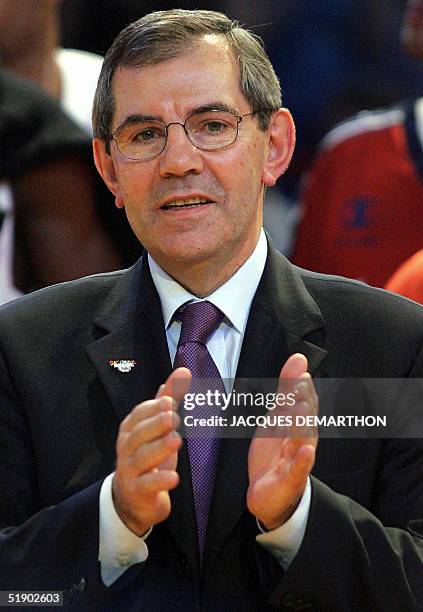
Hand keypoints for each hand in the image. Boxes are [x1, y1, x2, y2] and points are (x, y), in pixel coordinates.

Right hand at [112, 367, 190, 535]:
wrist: (133, 499)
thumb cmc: (148, 456)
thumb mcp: (159, 426)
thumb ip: (170, 398)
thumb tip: (183, 371)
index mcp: (131, 429)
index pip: (139, 414)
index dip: (153, 407)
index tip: (170, 399)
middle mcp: (127, 448)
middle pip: (139, 434)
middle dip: (156, 424)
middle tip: (174, 416)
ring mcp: (130, 470)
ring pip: (142, 458)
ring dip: (159, 448)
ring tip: (176, 441)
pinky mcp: (137, 492)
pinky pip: (147, 486)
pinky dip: (159, 481)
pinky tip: (174, 477)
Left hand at [247, 353, 317, 529]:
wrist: (268, 491)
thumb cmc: (276, 451)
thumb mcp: (278, 415)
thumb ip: (287, 388)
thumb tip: (299, 359)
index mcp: (299, 423)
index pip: (304, 403)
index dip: (302, 388)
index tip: (300, 372)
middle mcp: (302, 439)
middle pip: (305, 419)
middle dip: (303, 402)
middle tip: (299, 385)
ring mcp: (297, 459)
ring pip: (303, 441)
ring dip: (302, 425)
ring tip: (300, 408)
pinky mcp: (290, 479)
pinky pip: (299, 470)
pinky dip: (303, 461)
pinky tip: (306, 451)